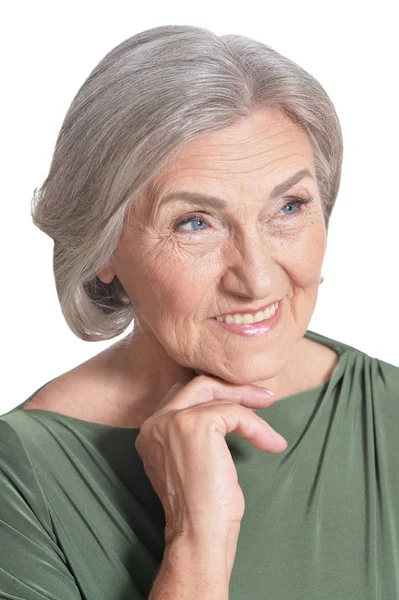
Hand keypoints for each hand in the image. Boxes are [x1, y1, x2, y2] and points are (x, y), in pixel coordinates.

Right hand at [135, 375, 286, 546]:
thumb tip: (225, 412)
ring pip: (218, 396)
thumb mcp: (192, 463)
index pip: (184, 396)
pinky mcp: (195, 424)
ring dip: (250, 404)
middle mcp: (155, 423)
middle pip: (198, 386)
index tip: (244, 402)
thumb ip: (193, 436)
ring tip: (271, 417)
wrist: (199, 535)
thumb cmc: (203, 508)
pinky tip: (272, 444)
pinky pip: (234, 413)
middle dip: (234, 389)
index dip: (216, 394)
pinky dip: (257, 427)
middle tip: (264, 398)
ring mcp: (172, 421)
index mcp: (151, 432)